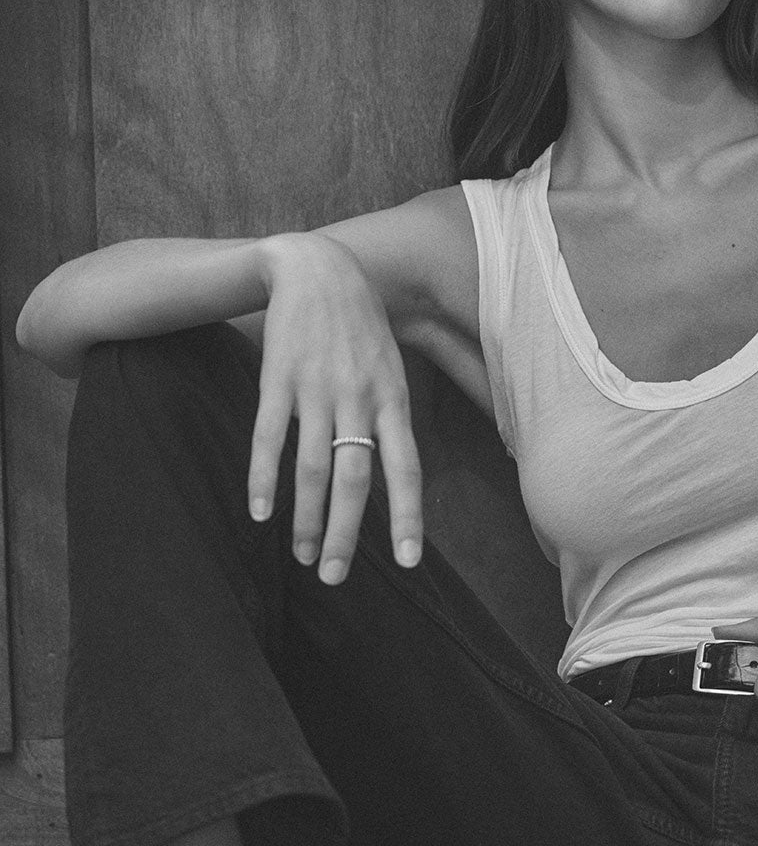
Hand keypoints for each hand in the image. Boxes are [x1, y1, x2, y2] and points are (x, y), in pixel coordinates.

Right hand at [248, 233, 422, 582]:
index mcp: (392, 399)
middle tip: (335, 577)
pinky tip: (261, 511)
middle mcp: (358, 399)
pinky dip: (264, 478)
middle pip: (355, 479)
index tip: (408, 562)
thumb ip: (393, 421)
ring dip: (307, 518)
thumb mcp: (392, 369)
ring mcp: (316, 389)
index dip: (407, 516)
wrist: (316, 268)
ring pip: (313, 467)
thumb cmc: (360, 329)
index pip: (405, 468)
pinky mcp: (278, 380)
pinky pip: (269, 437)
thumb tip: (397, 480)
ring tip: (304, 555)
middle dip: (346, 534)